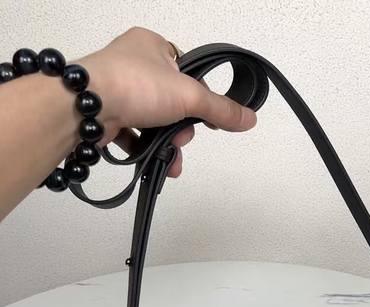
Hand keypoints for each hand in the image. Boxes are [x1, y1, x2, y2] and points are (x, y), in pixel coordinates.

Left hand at [79, 27, 257, 177]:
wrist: (84, 107)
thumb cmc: (135, 85)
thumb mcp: (189, 96)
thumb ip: (221, 109)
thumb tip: (250, 119)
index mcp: (151, 45)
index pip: (186, 71)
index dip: (200, 97)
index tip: (208, 119)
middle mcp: (132, 63)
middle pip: (171, 101)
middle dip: (181, 127)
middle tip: (182, 138)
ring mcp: (116, 90)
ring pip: (153, 120)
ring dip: (166, 144)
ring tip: (171, 159)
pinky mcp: (104, 114)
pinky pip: (133, 134)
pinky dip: (145, 149)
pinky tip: (154, 163)